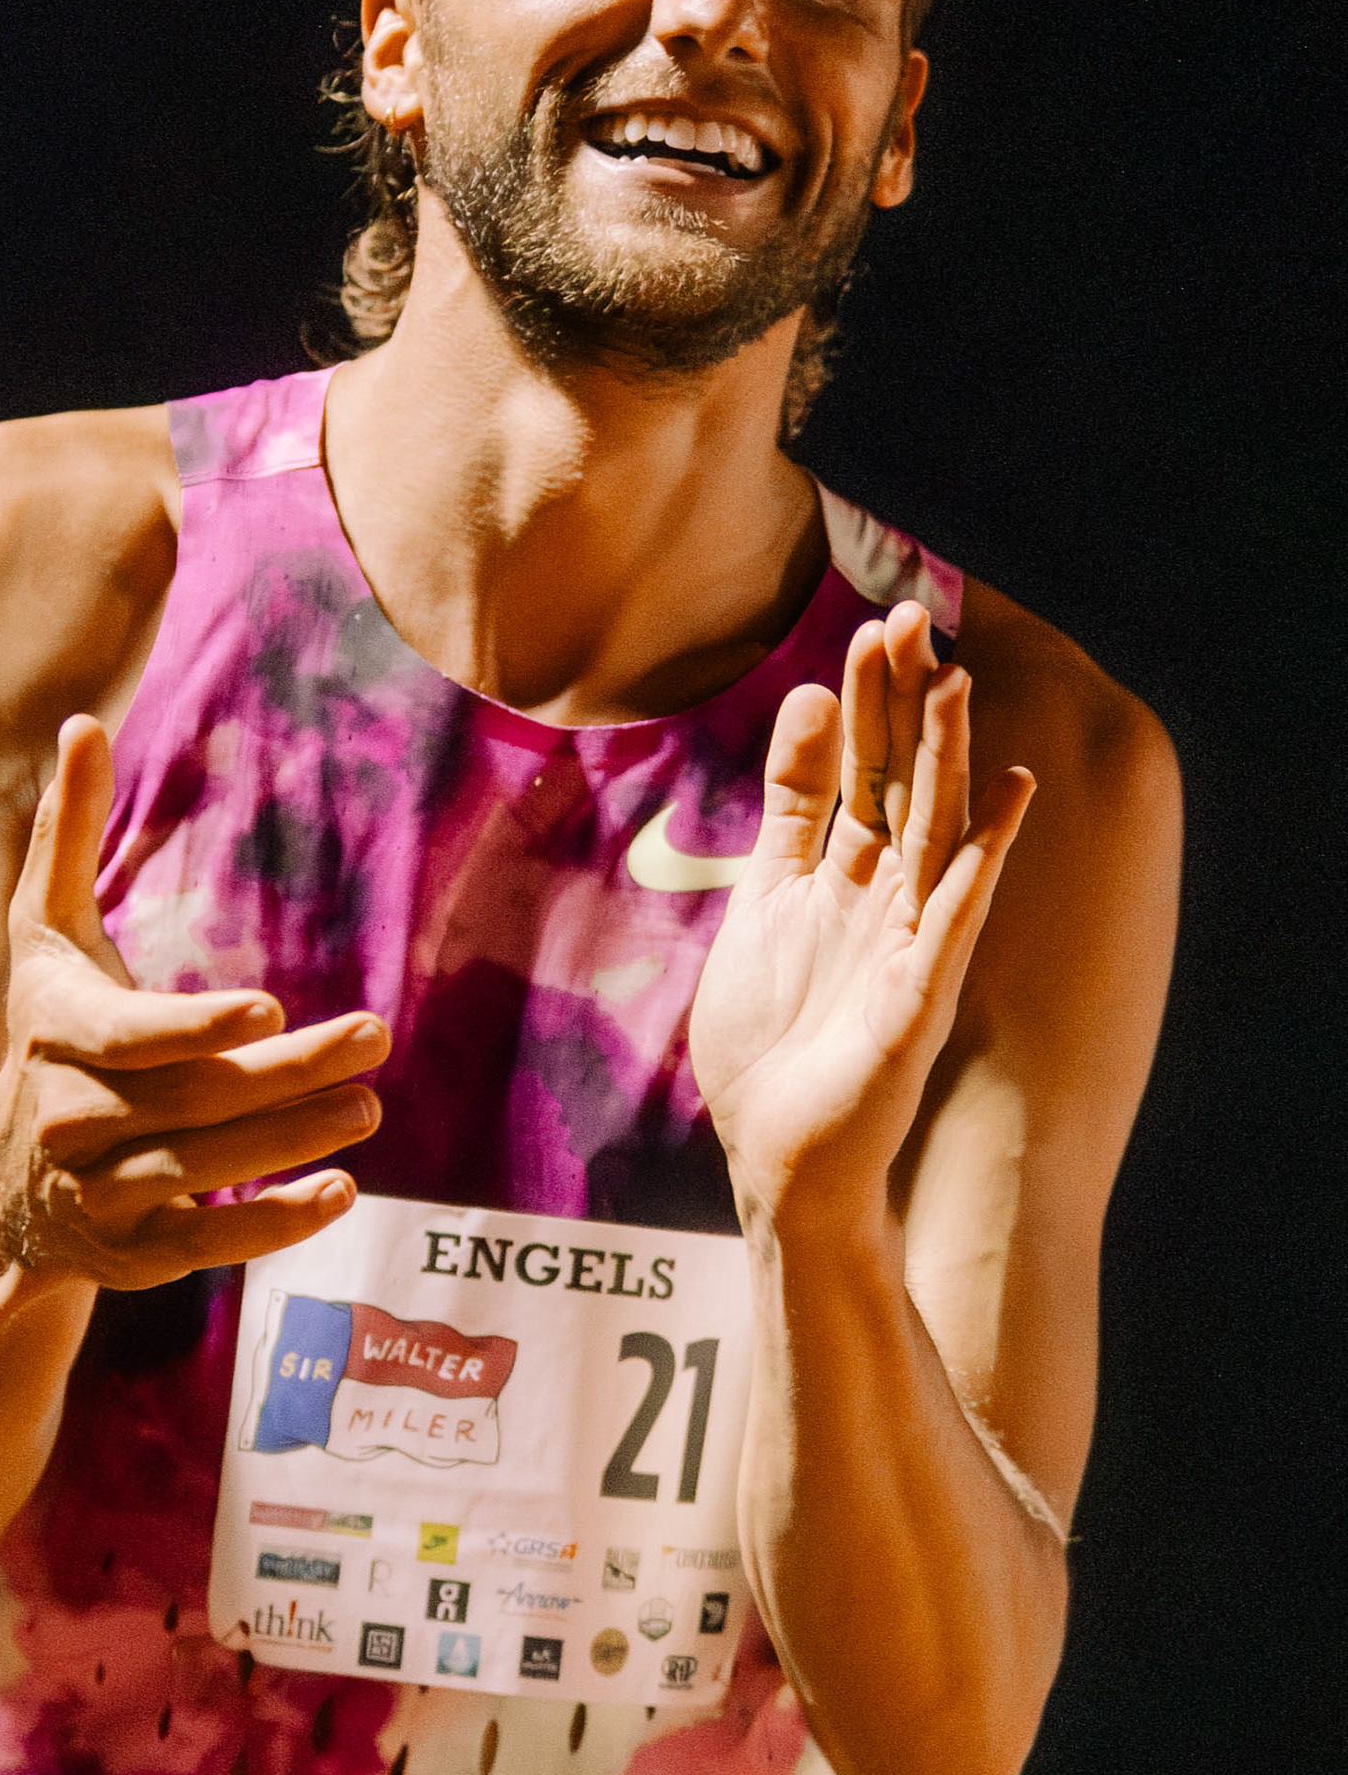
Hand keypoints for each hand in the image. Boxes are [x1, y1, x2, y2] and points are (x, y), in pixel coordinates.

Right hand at [0, 716, 386, 1288]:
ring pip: (203, 1173)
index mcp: (54, 1038)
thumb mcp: (45, 942)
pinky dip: (273, 1226)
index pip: (127, 1039)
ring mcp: (99, 1195)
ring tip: (367, 1108)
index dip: (195, 1028)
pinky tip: (339, 1194)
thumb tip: (81, 723)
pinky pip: (209, 1244)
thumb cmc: (44, 1040)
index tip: (269, 1006)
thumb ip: (65, 838)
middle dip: (285, 1073)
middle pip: (188, 1101)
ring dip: (291, 1142)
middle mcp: (69, 1122)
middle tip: (372, 1040)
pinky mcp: (133, 1253)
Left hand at [688, 601, 1033, 1221]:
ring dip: (946, 754)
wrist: (778, 1159)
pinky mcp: (921, 992)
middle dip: (903, 703)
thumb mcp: (764, 899)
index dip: (863, 701)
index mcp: (841, 875)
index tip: (868, 630)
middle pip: (899, 780)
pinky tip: (1009, 798)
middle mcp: (884, 897)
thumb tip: (808, 698)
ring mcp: (910, 941)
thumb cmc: (771, 1044)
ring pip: (935, 829)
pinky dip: (984, 854)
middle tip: (912, 616)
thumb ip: (789, 808)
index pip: (858, 767)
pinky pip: (958, 911)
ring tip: (955, 679)